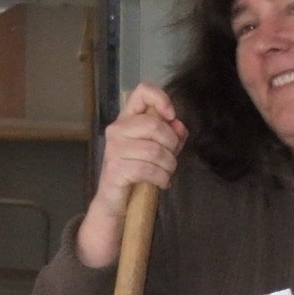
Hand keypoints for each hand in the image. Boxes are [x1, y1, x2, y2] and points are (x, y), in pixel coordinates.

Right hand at [78, 83, 186, 267]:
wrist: (116, 202)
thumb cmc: (137, 173)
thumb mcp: (158, 151)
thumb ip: (171, 135)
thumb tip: (179, 126)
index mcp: (127, 119)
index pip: (142, 92)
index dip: (161, 99)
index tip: (171, 117)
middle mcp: (117, 130)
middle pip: (154, 125)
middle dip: (171, 144)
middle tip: (172, 158)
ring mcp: (114, 150)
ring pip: (154, 150)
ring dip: (169, 165)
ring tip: (167, 173)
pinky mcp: (115, 170)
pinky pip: (148, 169)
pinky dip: (162, 178)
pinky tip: (162, 183)